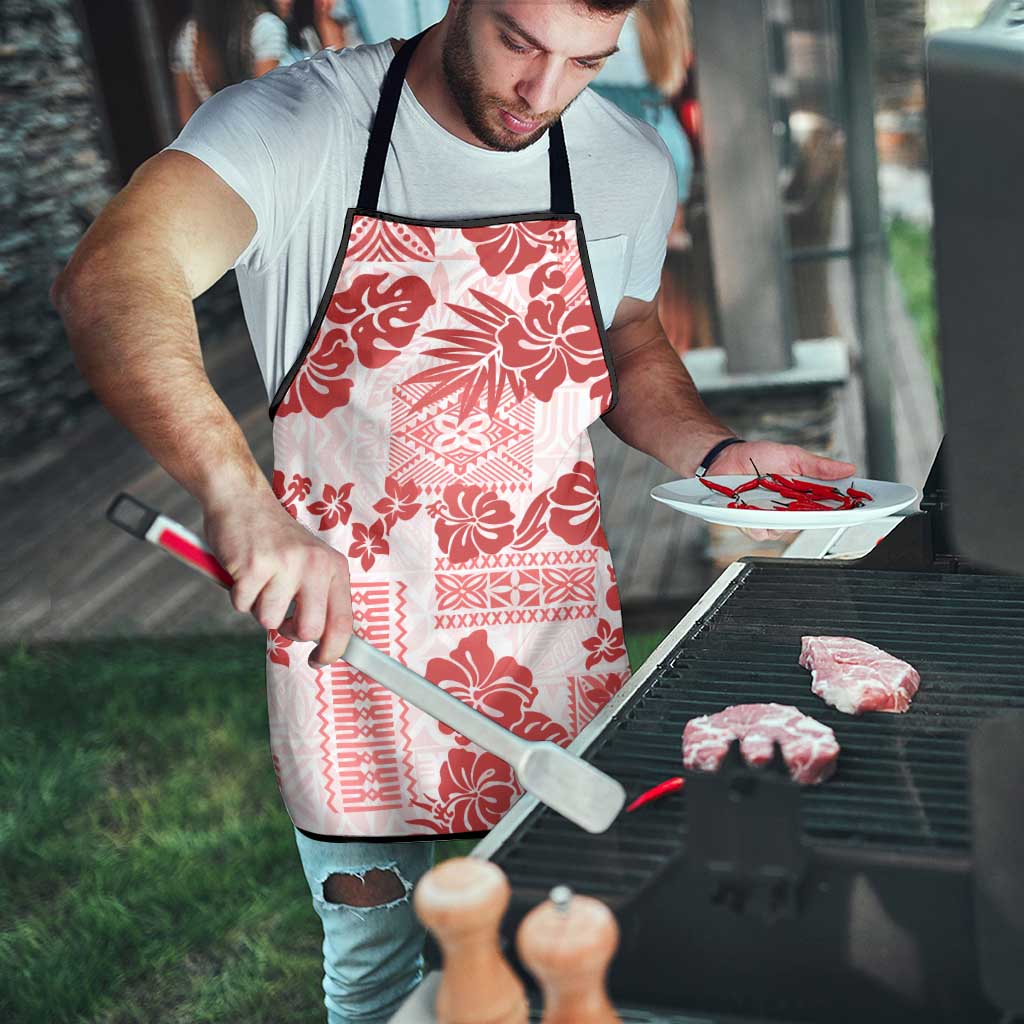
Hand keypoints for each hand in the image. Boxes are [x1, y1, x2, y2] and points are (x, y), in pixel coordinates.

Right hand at [202, 487, 352, 667]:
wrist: (242, 499)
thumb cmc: (275, 540)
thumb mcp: (310, 562)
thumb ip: (319, 596)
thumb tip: (326, 643)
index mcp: (334, 567)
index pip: (343, 621)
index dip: (333, 650)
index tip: (319, 661)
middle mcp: (315, 565)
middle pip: (309, 630)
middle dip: (290, 632)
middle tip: (280, 616)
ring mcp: (285, 564)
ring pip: (269, 621)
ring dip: (258, 607)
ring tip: (259, 580)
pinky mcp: (254, 566)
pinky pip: (242, 606)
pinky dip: (238, 595)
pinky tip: (243, 571)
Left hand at [709, 440, 856, 541]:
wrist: (726, 457)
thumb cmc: (758, 457)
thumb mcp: (792, 456)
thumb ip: (818, 466)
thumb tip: (848, 468)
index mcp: (803, 495)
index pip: (829, 507)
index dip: (844, 510)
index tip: (858, 508)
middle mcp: (789, 510)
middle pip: (809, 523)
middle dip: (813, 517)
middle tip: (814, 506)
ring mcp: (770, 518)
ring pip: (784, 531)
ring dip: (781, 519)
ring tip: (776, 504)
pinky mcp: (750, 523)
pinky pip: (760, 532)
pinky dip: (759, 523)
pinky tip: (755, 512)